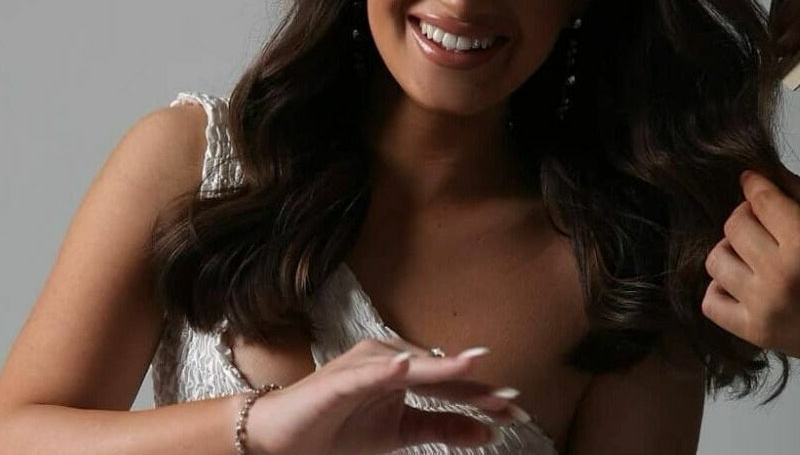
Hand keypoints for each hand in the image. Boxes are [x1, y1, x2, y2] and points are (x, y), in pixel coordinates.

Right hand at [246, 338, 522, 454]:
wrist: (283, 439)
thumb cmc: (339, 430)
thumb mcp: (399, 434)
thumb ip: (442, 428)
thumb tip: (488, 432)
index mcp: (403, 371)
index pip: (449, 384)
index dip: (482, 396)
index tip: (516, 410)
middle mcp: (386, 359)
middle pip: (438, 373)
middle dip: (473, 386)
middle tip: (509, 400)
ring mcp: (362, 365)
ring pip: (410, 366)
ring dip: (440, 368)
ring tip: (472, 364)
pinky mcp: (338, 379)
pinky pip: (366, 373)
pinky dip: (386, 368)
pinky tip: (406, 367)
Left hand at [701, 169, 799, 372]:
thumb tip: (766, 172)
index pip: (760, 199)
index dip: (753, 184)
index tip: (751, 182)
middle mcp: (780, 272)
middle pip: (733, 226)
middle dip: (745, 216)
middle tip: (761, 223)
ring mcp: (764, 304)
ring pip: (716, 260)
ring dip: (729, 251)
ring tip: (751, 256)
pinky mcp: (755, 331)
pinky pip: (710, 302)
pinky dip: (720, 289)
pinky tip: (740, 284)